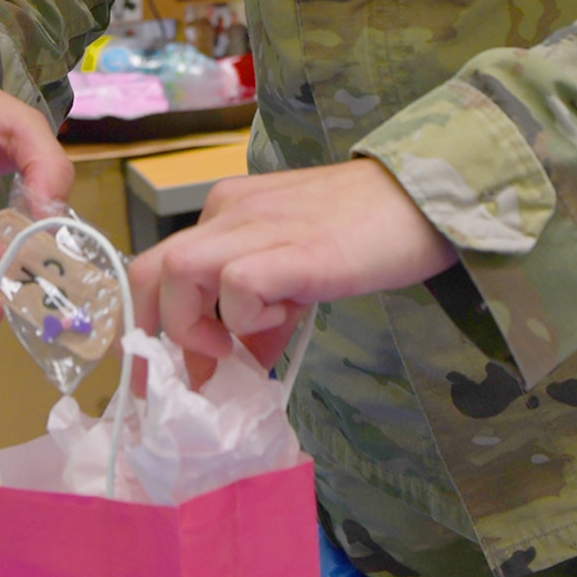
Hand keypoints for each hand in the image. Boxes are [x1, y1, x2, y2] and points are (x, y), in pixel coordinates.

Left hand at [128, 158, 453, 368]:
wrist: (424, 197)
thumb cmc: (367, 230)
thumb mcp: (299, 267)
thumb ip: (263, 310)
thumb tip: (238, 362)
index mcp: (229, 210)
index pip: (159, 266)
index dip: (155, 325)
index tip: (177, 371)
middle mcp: (231, 211)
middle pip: (152, 270)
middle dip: (154, 336)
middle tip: (187, 378)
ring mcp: (258, 225)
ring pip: (179, 272)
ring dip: (197, 324)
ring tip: (243, 345)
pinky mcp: (293, 249)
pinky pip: (236, 284)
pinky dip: (248, 316)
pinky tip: (287, 316)